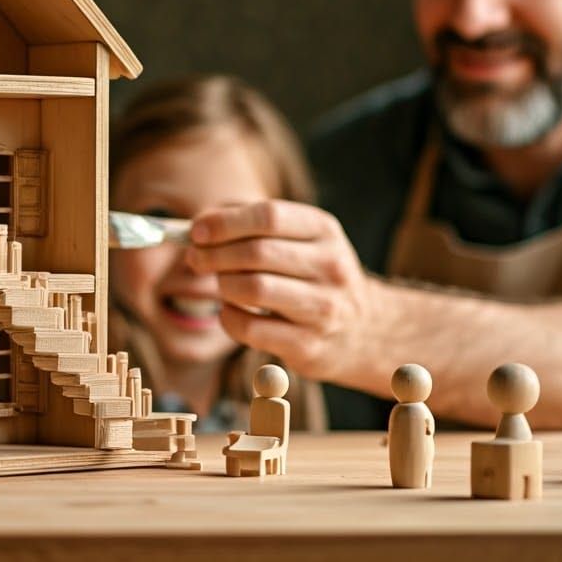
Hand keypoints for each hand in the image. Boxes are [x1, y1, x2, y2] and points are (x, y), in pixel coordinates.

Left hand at [184, 199, 381, 383]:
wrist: (365, 331)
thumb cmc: (315, 277)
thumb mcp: (303, 241)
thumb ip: (255, 229)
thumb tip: (200, 226)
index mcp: (324, 231)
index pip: (269, 216)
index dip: (225, 222)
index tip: (197, 230)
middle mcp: (329, 266)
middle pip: (257, 252)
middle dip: (215, 254)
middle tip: (196, 258)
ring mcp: (323, 308)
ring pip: (253, 289)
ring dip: (223, 284)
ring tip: (220, 284)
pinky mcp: (308, 345)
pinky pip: (250, 328)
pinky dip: (228, 317)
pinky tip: (229, 310)